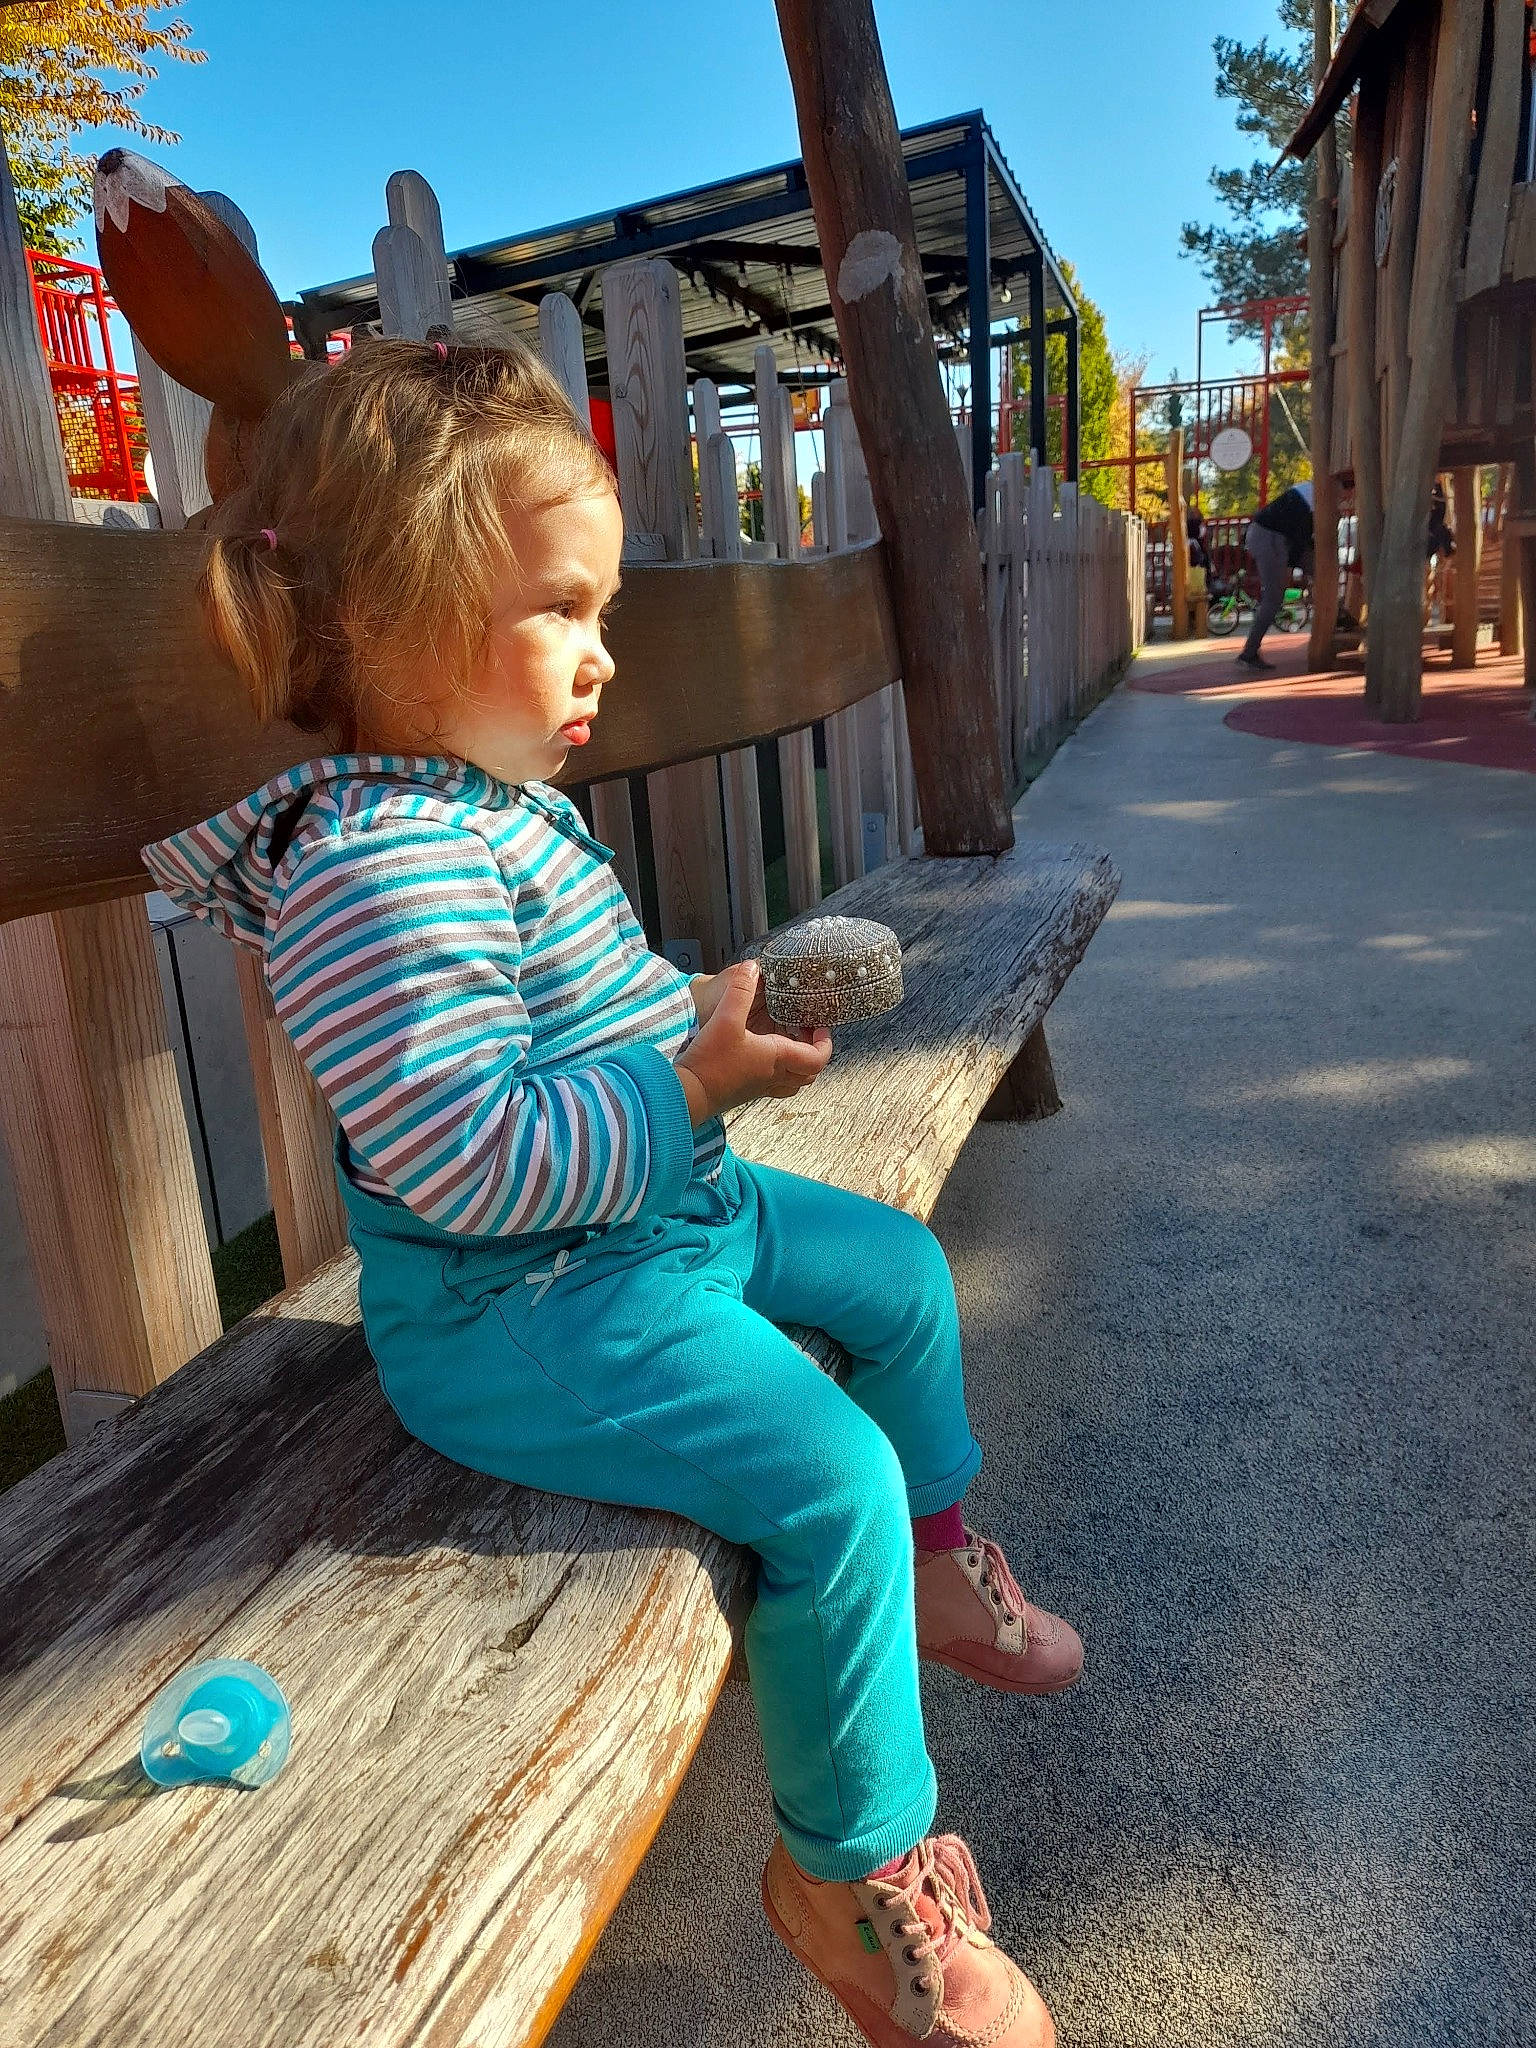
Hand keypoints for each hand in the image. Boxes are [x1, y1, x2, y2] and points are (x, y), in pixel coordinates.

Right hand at [676, 959, 830, 1124]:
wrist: (688, 1094)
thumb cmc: (709, 1063)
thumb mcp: (725, 1018)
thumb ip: (740, 991)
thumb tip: (752, 968)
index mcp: (777, 1058)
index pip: (817, 1058)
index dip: (825, 1042)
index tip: (820, 1026)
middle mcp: (774, 1076)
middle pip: (809, 1072)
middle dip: (814, 1052)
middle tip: (806, 1033)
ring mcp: (761, 1087)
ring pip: (793, 1082)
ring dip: (798, 1065)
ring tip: (789, 1043)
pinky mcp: (747, 1091)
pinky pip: (775, 1085)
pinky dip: (780, 1072)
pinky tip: (764, 1055)